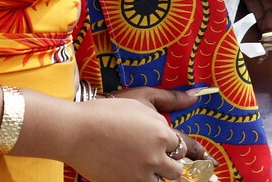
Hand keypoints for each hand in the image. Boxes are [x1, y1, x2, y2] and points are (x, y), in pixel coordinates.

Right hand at [66, 96, 185, 181]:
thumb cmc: (107, 110)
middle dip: (168, 164)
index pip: (184, 148)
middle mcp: (156, 156)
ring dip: (156, 175)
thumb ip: (170, 98)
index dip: (186, 151)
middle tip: (154, 158)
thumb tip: (196, 96)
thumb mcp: (141, 97)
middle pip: (176, 170)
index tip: (195, 158)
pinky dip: (141, 179)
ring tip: (141, 165)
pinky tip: (131, 170)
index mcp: (162, 133)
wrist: (75, 130)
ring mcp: (141, 175)